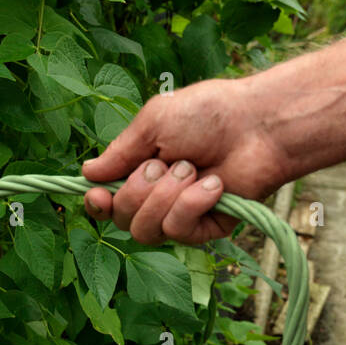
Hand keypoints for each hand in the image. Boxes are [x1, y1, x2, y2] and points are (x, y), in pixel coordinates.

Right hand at [81, 78, 290, 245]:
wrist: (258, 125)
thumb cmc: (209, 113)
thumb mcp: (154, 122)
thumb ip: (119, 152)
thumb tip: (87, 173)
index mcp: (139, 170)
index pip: (106, 202)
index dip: (97, 204)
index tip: (98, 196)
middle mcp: (156, 198)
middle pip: (121, 219)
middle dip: (139, 190)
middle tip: (167, 162)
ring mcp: (179, 217)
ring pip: (145, 231)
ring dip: (165, 197)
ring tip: (192, 169)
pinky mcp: (204, 231)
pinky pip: (177, 231)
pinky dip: (192, 204)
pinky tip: (213, 184)